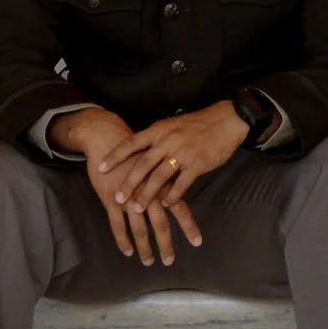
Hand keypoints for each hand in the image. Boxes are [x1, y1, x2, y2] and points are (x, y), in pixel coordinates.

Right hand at [55, 105, 201, 267]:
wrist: (107, 139)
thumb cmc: (134, 152)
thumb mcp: (155, 164)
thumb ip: (166, 181)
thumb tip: (177, 197)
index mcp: (161, 183)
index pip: (179, 208)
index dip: (188, 226)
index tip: (197, 243)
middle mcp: (147, 192)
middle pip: (159, 224)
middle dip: (165, 244)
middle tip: (169, 261)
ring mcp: (128, 197)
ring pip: (139, 229)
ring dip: (144, 248)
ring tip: (148, 261)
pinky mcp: (111, 200)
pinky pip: (117, 225)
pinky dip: (123, 240)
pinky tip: (128, 251)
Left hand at [97, 100, 250, 229]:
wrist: (227, 120)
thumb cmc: (199, 124)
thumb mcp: (173, 126)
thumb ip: (157, 139)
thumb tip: (139, 152)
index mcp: (160, 130)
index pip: (132, 143)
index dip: (115, 156)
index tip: (100, 168)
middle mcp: (168, 140)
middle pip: (143, 164)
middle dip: (128, 182)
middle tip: (117, 198)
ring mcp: (183, 152)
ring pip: (159, 177)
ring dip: (147, 194)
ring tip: (137, 207)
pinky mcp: (198, 164)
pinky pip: (181, 184)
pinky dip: (172, 196)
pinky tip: (166, 205)